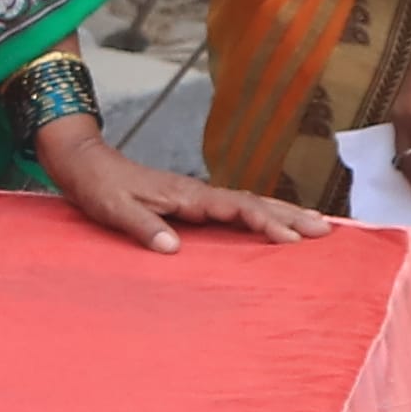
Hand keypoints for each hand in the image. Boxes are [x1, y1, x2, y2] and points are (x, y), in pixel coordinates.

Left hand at [36, 114, 338, 253]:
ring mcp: (198, 197)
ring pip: (249, 203)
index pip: (235, 209)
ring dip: (283, 213)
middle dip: (290, 216)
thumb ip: (143, 227)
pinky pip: (236, 209)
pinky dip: (261, 215)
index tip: (290, 237)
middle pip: (253, 202)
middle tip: (326, 230)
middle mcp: (198, 194)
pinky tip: (274, 223)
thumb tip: (173, 249)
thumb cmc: (98, 187)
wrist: (84, 162)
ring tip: (318, 224)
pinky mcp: (192, 203)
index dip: (264, 222)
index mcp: (186, 196)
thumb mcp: (114, 210)